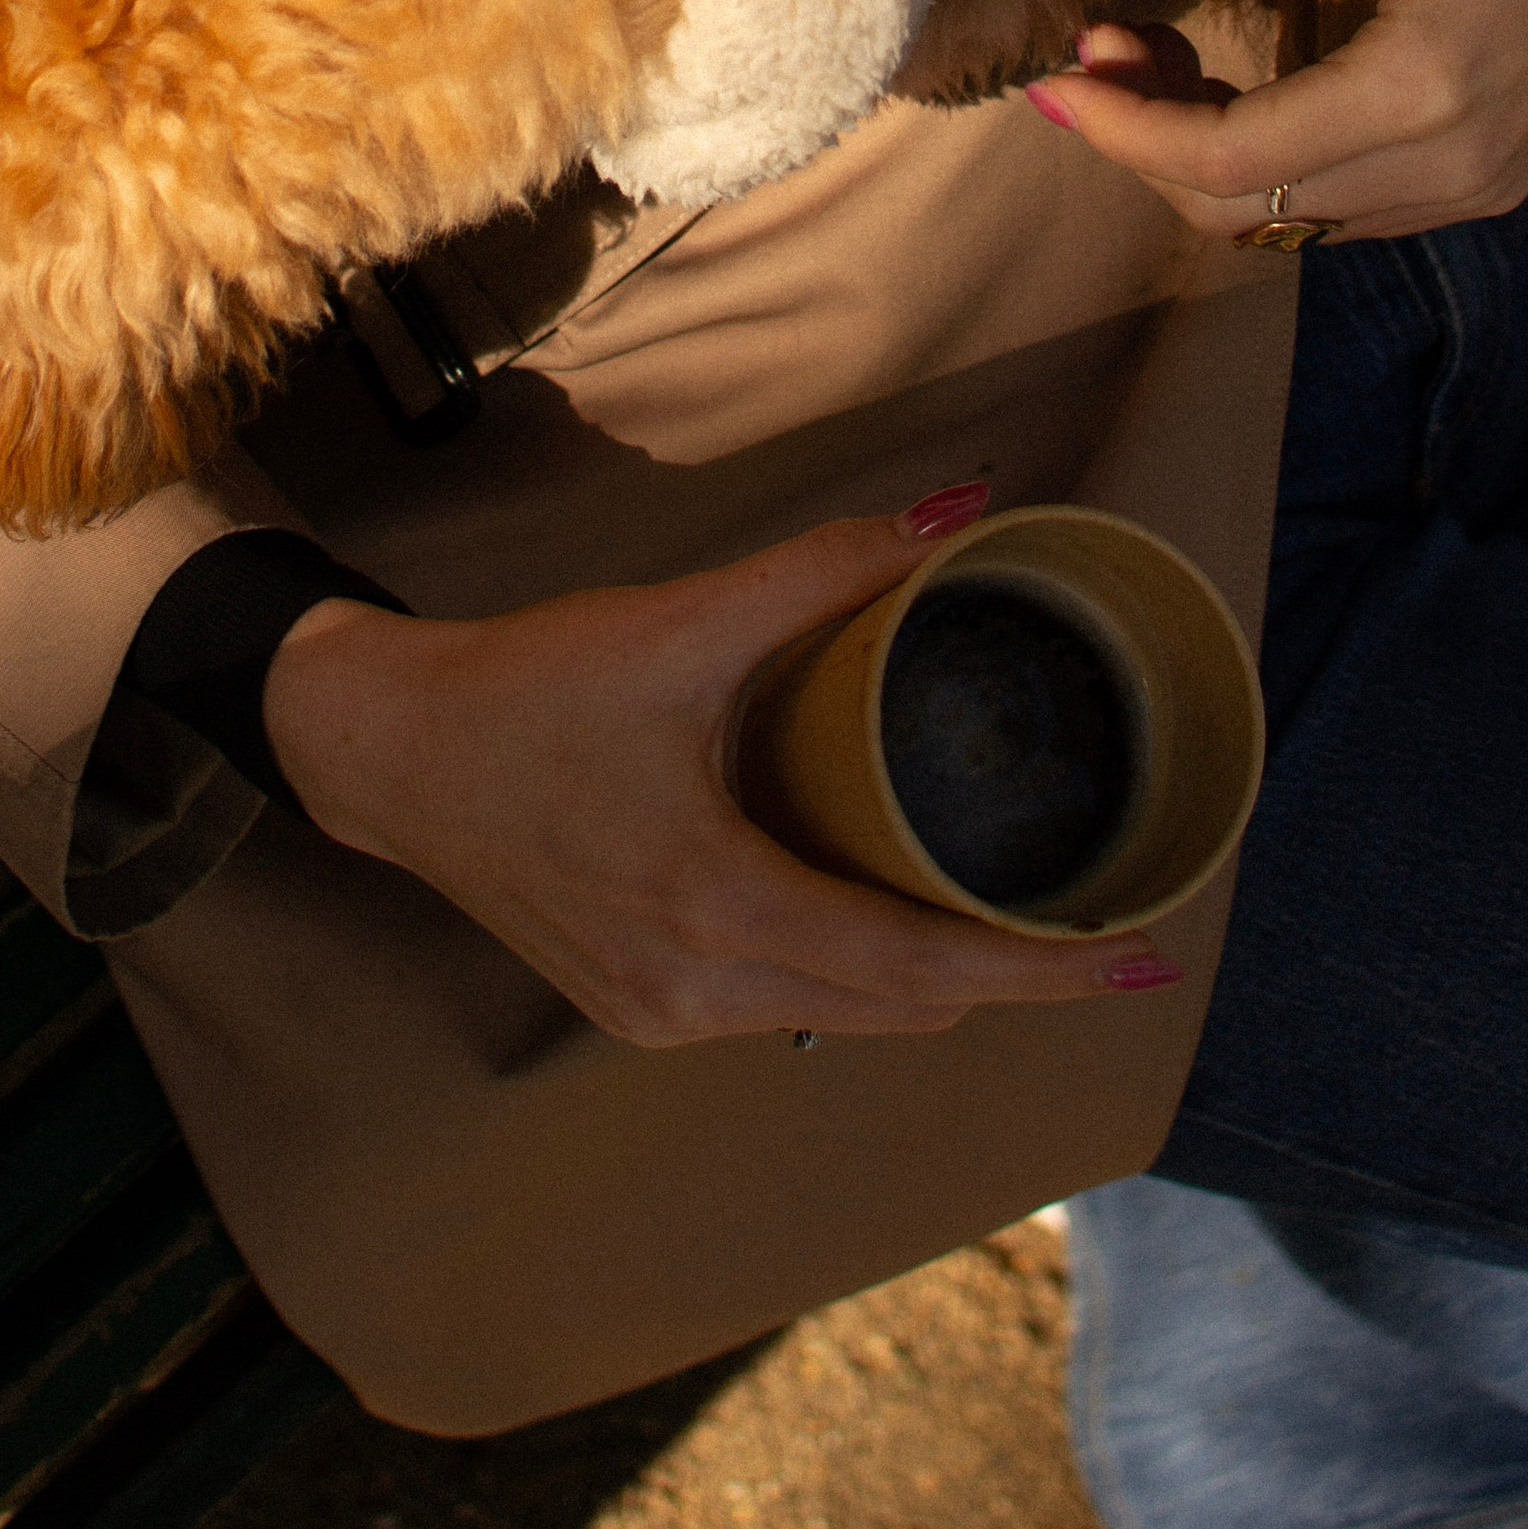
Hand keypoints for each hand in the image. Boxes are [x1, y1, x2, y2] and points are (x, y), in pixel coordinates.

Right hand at [262, 499, 1180, 1046]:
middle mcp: (695, 986)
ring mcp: (660, 1014)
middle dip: (1006, 975)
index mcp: (714, 903)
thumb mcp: (680, 621)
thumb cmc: (531, 688)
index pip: (916, 966)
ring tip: (1008, 914)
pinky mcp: (635, 1007)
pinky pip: (780, 1005)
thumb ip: (824, 571)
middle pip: (897, 1007)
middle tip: (1099, 928)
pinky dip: (846, 969)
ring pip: (841, 1014)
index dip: (1037, 969)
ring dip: (925, 974)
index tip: (1136, 958)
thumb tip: (959, 514)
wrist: (390, 752)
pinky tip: (877, 908)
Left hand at [1028, 0, 1527, 243]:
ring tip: (1156, 52)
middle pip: (1247, 209)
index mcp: (1422, 93)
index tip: (1053, 76)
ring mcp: (1476, 188)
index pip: (1231, 161)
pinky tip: (1243, 80)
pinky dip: (1274, 161)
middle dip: (1150, 139)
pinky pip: (1346, 205)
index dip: (1124, 129)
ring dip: (1208, 154)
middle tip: (1102, 44)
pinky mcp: (1489, 180)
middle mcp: (1450, 168)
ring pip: (1294, 218)